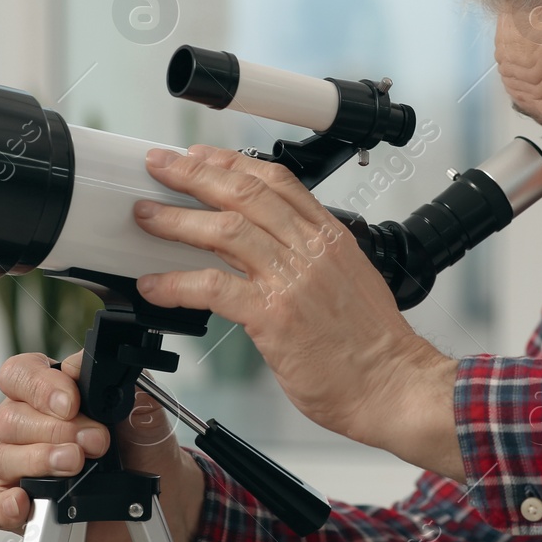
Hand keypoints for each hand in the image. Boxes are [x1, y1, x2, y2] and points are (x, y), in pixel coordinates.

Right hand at [0, 350, 206, 541]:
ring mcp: (19, 465)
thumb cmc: (143, 448)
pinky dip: (6, 504)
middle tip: (94, 441)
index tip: (71, 403)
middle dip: (55, 429)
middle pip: (9, 417)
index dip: (40, 386)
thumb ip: (122, 384)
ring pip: (3, 456)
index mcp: (51, 391)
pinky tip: (24, 502)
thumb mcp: (145, 409)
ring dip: (40, 460)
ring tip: (76, 465)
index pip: (20, 374)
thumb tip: (89, 371)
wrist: (158, 493)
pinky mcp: (20, 503)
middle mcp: (27, 424)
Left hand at [131, 145, 462, 477]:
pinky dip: (176, 283)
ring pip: (225, 230)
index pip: (276, 180)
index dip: (231, 162)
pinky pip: (212, 287)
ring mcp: (292, 280)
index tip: (201, 156)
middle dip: (193, 173)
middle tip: (159, 166)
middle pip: (244, 192)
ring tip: (147, 217)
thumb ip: (311, 259)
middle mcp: (311, 250)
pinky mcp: (274, 316)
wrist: (394, 385)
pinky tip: (154, 287)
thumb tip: (268, 249)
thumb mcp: (350, 281)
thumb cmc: (373, 345)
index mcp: (331, 237)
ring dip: (176, 220)